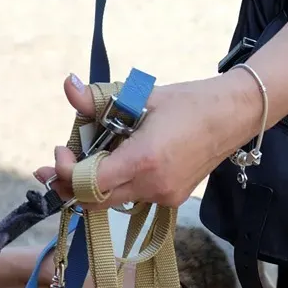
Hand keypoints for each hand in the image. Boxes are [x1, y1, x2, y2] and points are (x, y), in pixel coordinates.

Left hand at [33, 71, 263, 208]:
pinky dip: (116, 184)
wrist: (235, 115)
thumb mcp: (140, 97)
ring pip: (111, 201)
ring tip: (83, 161)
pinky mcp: (170, 199)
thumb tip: (69, 85)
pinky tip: (115, 164)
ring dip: (92, 185)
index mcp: (143, 160)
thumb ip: (98, 100)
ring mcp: (162, 196)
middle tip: (52, 168)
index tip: (60, 151)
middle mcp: (152, 185)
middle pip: (94, 200)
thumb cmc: (188, 102)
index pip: (89, 183)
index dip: (66, 172)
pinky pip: (131, 197)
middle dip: (69, 185)